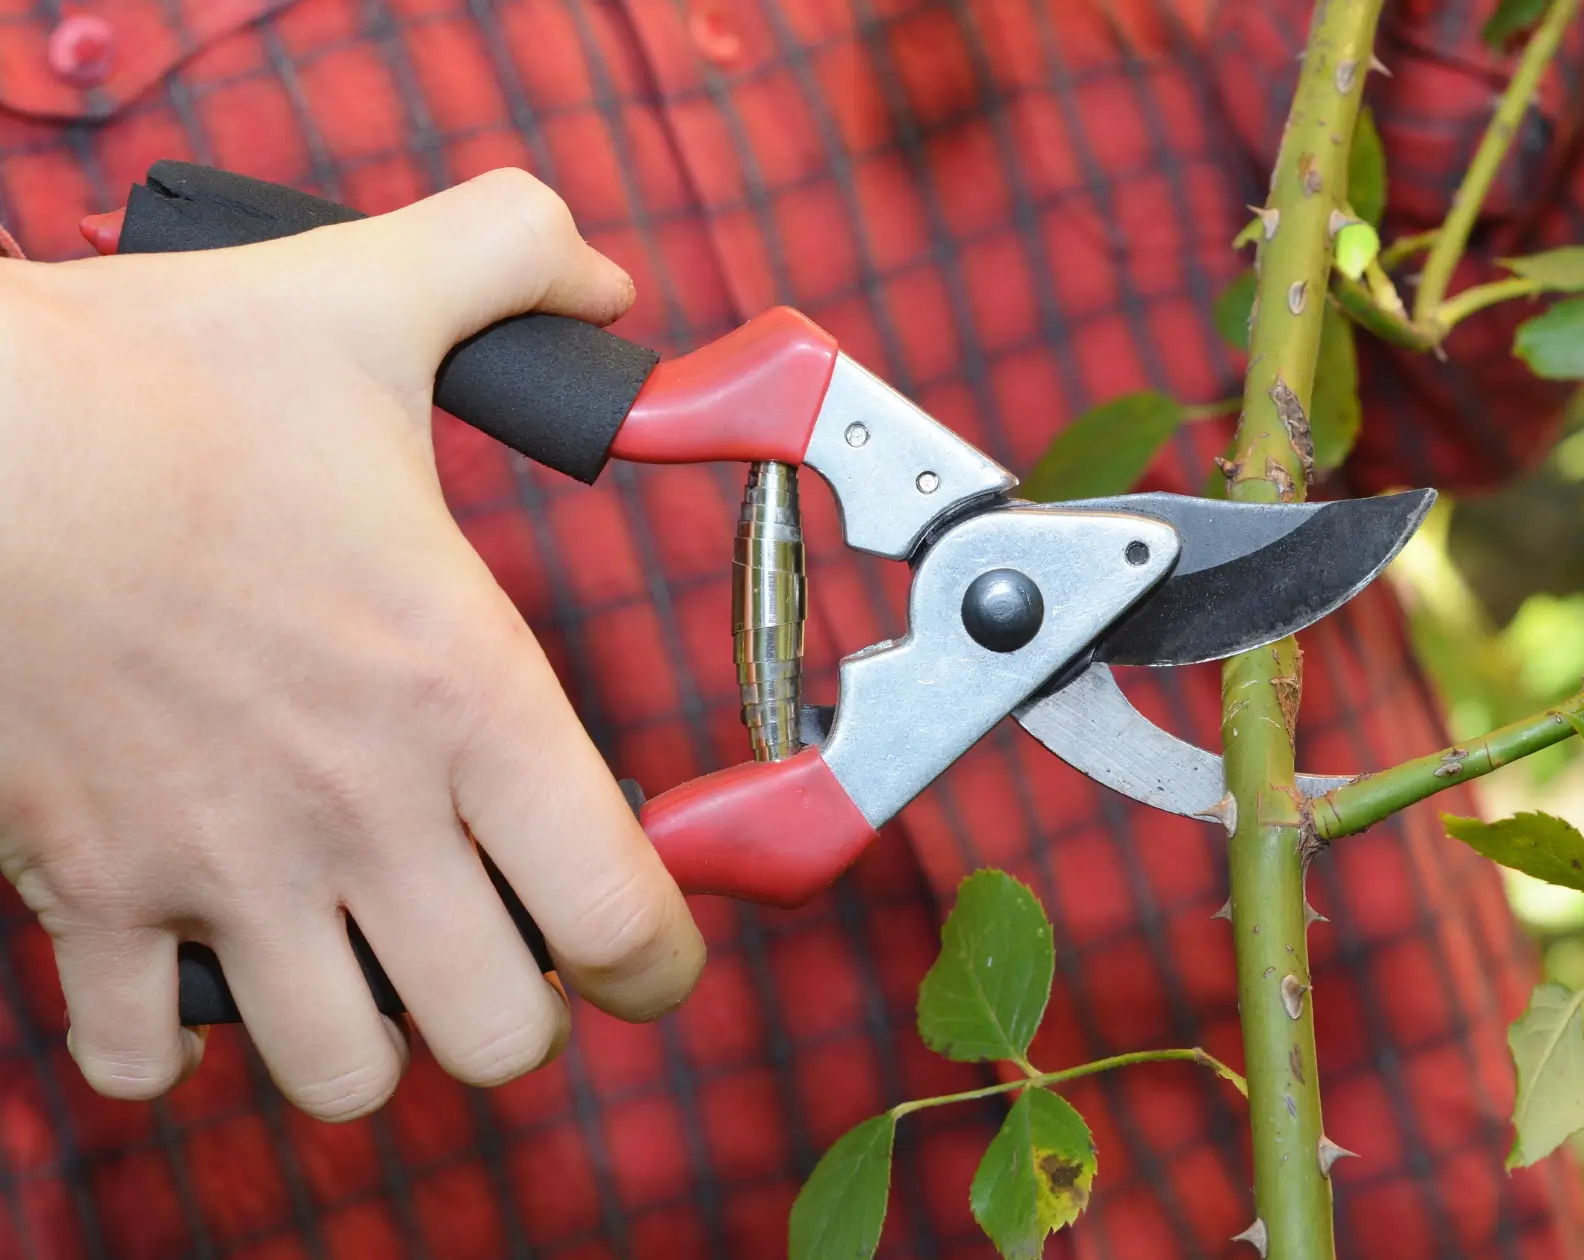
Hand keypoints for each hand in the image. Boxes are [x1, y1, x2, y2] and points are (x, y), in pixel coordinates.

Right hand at [0, 169, 706, 1119]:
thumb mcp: (368, 296)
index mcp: (465, 697)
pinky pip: (141, 1057)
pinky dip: (175, 1040)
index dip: (662, 958)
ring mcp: (220, 871)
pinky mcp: (87, 892)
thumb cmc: (155, 386)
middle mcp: (361, 813)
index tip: (651, 944)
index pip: (623, 917)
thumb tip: (601, 278)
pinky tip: (199, 963)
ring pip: (343, 1076)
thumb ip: (514, 262)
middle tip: (500, 939)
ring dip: (369, 1039)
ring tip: (365, 961)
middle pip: (499, 1035)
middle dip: (519, 1008)